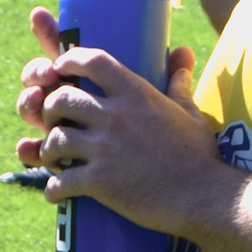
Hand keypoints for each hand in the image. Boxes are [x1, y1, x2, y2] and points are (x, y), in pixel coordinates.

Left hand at [15, 9, 218, 233]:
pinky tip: (56, 192)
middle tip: (53, 122)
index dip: (68, 59)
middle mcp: (115, 116)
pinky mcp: (99, 182)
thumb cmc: (200, 155)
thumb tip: (183, 54)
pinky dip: (53, 188)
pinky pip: (60, 181)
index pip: (92, 61)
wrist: (205, 197)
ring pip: (54, 139)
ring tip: (52, 159)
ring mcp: (105, 149)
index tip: (59, 67)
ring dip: (47, 150)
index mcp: (136, 93)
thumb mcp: (190, 112)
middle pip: (61, 98)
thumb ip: (178, 82)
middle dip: (49, 109)